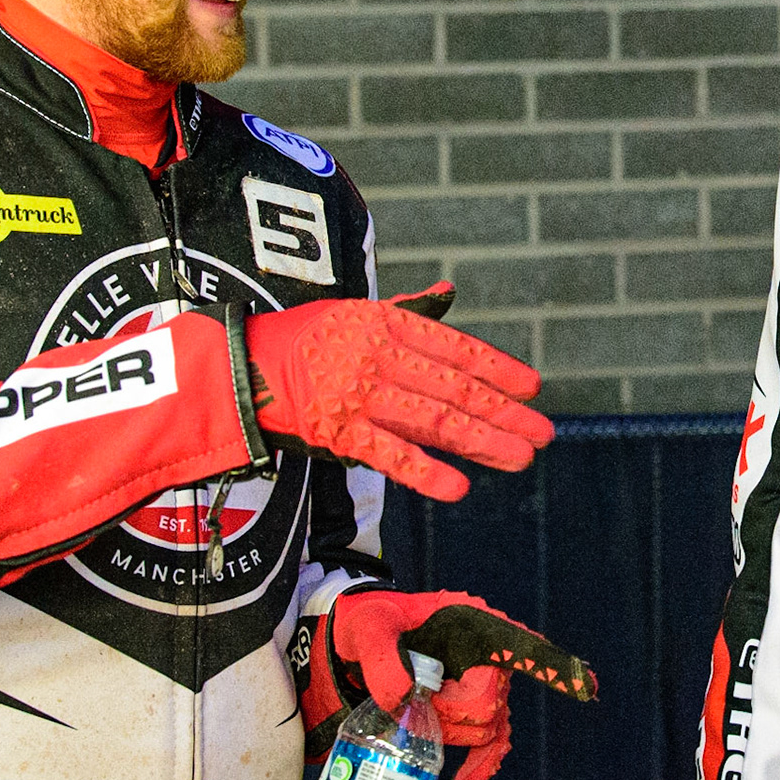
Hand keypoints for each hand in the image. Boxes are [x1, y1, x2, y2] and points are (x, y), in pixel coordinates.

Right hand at [245, 284, 551, 500]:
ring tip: (520, 457)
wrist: (237, 366)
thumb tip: (450, 292)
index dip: (498, 369)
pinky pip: (389, 455)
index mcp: (386, 323)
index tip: (533, 388)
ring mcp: (358, 395)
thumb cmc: (302, 339)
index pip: (455, 349)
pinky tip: (458, 487)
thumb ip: (408, 311)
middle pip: (454, 388)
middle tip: (542, 433)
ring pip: (433, 420)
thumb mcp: (355, 313)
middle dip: (503, 413)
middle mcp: (378, 356)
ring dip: (482, 442)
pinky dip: (425, 472)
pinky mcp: (336, 432)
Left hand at [332, 588, 597, 779]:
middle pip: (487, 704)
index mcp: (476, 623)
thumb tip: (405, 699)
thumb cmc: (374, 622)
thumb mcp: (368, 627)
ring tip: (412, 703)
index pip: (521, 646)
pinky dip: (480, 769)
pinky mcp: (476, 712)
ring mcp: (488, 685)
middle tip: (410, 691)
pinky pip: (492, 747)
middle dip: (445, 711)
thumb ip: (383, 656)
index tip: (586, 685)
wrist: (366, 641)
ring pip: (483, 729)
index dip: (552, 667)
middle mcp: (493, 655)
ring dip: (442, 728)